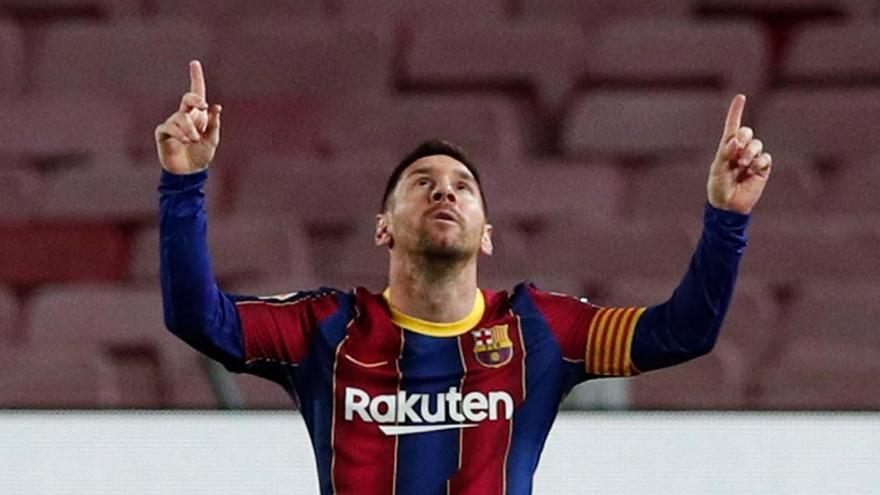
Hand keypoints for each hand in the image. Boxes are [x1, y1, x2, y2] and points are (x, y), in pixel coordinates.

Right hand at [155, 60, 221, 174]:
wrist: (189, 173)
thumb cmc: (201, 155)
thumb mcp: (212, 140)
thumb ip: (214, 124)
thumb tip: (216, 106)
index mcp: (198, 115)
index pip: (197, 93)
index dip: (196, 78)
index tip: (195, 62)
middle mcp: (184, 116)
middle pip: (188, 98)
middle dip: (195, 99)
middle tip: (203, 106)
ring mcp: (173, 123)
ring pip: (180, 117)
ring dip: (190, 129)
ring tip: (195, 140)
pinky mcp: (163, 133)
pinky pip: (169, 127)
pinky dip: (179, 133)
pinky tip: (186, 141)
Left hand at [707, 94, 771, 213]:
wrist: (729, 206)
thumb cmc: (719, 187)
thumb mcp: (717, 169)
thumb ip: (725, 153)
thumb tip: (735, 140)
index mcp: (727, 148)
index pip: (732, 126)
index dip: (736, 111)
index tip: (740, 97)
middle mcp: (741, 150)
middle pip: (747, 132)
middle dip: (743, 140)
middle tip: (736, 154)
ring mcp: (753, 158)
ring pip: (757, 144)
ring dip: (749, 154)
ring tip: (742, 167)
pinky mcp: (762, 168)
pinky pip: (765, 158)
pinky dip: (758, 164)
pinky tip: (751, 173)